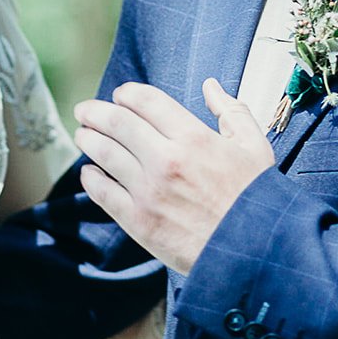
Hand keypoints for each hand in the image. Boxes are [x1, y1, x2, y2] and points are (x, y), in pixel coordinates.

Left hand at [75, 78, 273, 274]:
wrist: (254, 252)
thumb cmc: (255, 199)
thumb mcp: (254, 147)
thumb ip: (231, 112)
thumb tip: (211, 86)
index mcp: (193, 138)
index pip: (147, 102)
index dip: (127, 93)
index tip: (120, 94)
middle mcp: (166, 160)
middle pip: (118, 123)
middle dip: (96, 112)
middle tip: (84, 110)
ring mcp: (149, 191)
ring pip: (105, 154)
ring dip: (89, 140)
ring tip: (82, 134)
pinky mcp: (139, 221)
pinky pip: (104, 193)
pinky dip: (91, 179)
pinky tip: (89, 173)